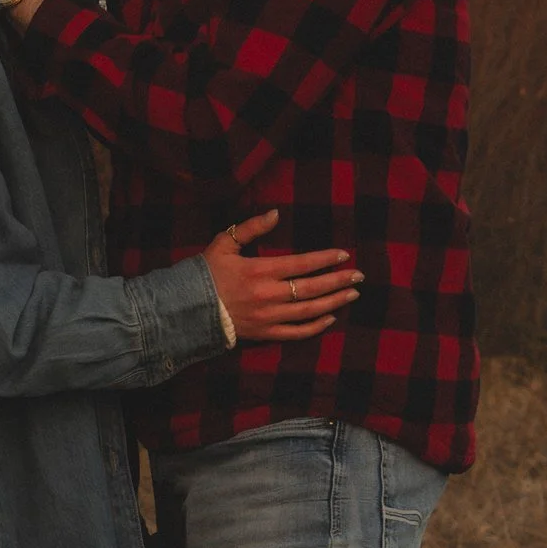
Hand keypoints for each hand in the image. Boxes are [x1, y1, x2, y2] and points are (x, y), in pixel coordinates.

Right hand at [202, 211, 362, 340]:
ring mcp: (268, 317)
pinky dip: (315, 327)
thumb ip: (251, 228)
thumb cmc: (206, 273)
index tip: (344, 254)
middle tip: (359, 275)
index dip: (326, 258)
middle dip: (338, 280)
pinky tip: (330, 318)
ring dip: (334, 302)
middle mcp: (269, 295)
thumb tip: (275, 214)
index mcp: (260, 270)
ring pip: (309, 311)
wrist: (186, 309)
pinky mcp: (264, 333)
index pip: (302, 263)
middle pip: (312, 287)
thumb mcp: (223, 243)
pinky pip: (296, 333)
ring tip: (352, 294)